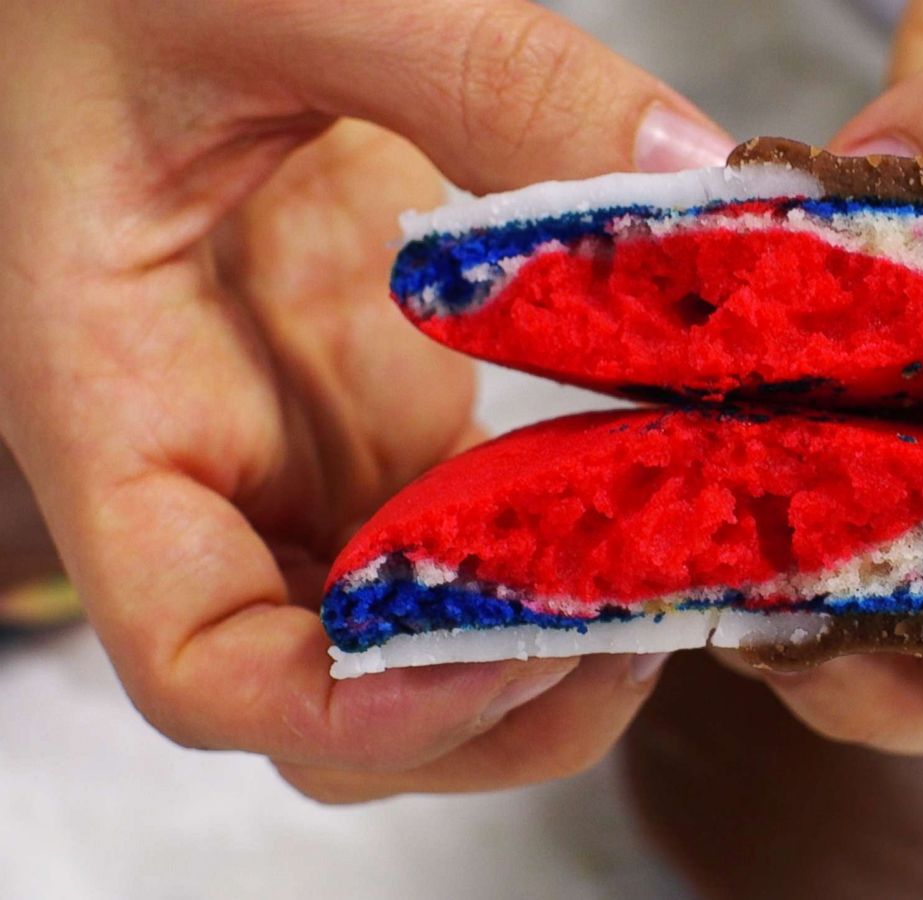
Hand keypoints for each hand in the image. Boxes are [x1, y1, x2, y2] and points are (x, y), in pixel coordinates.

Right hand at [0, 0, 731, 800]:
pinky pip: (469, 528)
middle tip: (640, 631)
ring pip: (408, 636)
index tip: (509, 654)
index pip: (197, 656)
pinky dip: (563, 545)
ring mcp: (307, 436)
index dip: (347, 707)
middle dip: (486, 704)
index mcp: (124, 395)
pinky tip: (657, 493)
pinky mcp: (381, 394)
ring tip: (675, 576)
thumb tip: (687, 174)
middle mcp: (216, 456)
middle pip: (327, 698)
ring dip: (540, 648)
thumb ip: (478, 74)